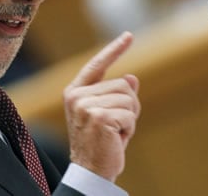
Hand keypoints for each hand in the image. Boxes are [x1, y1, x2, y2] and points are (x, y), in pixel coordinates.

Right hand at [63, 31, 140, 181]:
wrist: (90, 171)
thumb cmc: (100, 144)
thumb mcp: (109, 115)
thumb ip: (116, 95)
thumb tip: (131, 78)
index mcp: (75, 92)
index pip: (97, 65)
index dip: (114, 50)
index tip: (129, 36)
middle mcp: (77, 96)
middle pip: (122, 85)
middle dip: (128, 108)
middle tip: (116, 128)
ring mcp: (86, 105)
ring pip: (129, 98)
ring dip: (129, 119)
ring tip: (115, 134)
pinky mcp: (98, 117)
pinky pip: (130, 114)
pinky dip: (130, 129)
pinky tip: (116, 139)